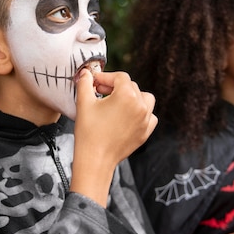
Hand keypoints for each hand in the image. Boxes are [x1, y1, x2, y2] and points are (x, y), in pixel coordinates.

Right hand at [70, 69, 156, 205]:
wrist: (95, 160)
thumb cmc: (89, 132)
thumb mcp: (84, 103)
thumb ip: (85, 83)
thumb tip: (87, 73)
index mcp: (127, 96)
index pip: (119, 77)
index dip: (105, 77)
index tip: (95, 82)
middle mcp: (141, 106)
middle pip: (131, 86)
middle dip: (115, 86)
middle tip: (99, 92)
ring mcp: (146, 120)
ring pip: (145, 98)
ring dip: (132, 96)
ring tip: (117, 102)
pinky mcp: (146, 132)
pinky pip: (149, 115)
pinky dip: (141, 112)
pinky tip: (127, 116)